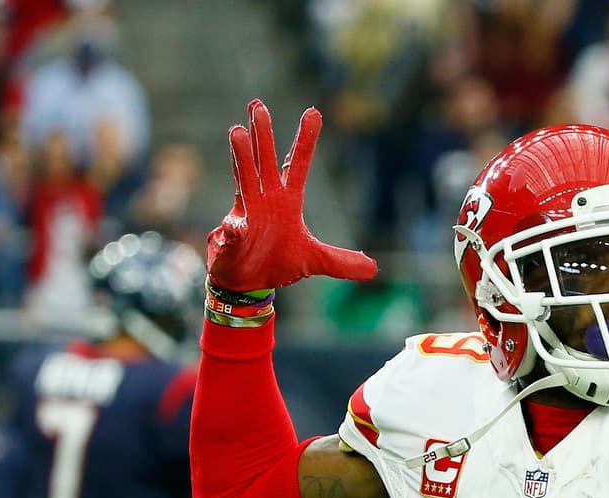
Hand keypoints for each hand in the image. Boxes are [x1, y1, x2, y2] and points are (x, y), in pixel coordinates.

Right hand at [207, 99, 377, 292]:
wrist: (249, 282)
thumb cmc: (279, 263)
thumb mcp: (316, 261)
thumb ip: (342, 262)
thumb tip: (374, 268)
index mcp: (287, 202)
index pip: (298, 166)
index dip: (306, 141)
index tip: (313, 112)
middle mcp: (266, 200)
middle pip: (265, 162)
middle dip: (263, 135)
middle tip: (258, 105)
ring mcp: (247, 213)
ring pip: (244, 180)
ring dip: (241, 158)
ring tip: (237, 132)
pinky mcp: (233, 235)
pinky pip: (234, 230)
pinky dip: (234, 229)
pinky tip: (233, 227)